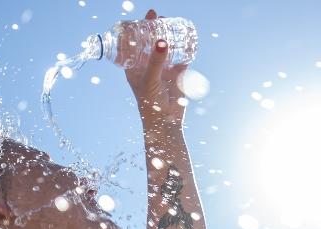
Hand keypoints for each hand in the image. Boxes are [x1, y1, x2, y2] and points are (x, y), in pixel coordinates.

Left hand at [125, 8, 188, 131]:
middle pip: (151, 42)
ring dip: (169, 34)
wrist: (166, 122)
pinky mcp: (178, 73)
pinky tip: (186, 37)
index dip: (137, 29)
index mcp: (135, 67)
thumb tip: (162, 41)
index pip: (134, 44)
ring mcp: (163, 68)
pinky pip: (182, 56)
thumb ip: (156, 60)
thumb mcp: (150, 79)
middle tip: (159, 16)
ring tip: (171, 22)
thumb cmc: (150, 104)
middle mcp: (148, 66)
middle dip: (155, 28)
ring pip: (166, 47)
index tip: (144, 16)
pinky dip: (184, 46)